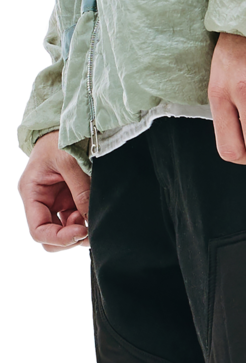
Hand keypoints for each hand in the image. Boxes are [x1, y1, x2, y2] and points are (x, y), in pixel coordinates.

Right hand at [18, 130, 90, 250]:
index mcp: (32, 193)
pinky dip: (87, 221)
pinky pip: (77, 219)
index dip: (59, 238)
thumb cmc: (59, 137)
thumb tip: (91, 219)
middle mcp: (41, 202)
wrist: (65, 124)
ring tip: (94, 217)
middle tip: (90, 229)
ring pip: (65, 231)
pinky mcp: (70, 200)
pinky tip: (95, 212)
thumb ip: (80, 190)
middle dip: (70, 238)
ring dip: (80, 230)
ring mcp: (56, 202)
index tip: (81, 232)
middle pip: (50, 237)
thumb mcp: (69, 160)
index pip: (38, 230)